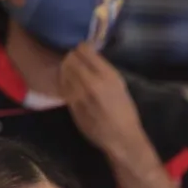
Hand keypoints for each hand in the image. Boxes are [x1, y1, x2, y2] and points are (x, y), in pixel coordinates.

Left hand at [59, 43, 149, 163]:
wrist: (121, 138)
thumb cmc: (125, 114)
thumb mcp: (120, 87)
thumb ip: (104, 72)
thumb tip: (90, 59)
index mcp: (108, 76)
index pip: (84, 50)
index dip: (81, 48)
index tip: (83, 52)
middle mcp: (92, 81)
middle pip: (71, 58)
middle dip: (71, 58)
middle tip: (74, 61)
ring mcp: (79, 93)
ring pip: (64, 71)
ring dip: (65, 69)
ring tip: (71, 72)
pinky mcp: (71, 103)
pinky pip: (63, 86)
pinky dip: (64, 82)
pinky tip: (70, 85)